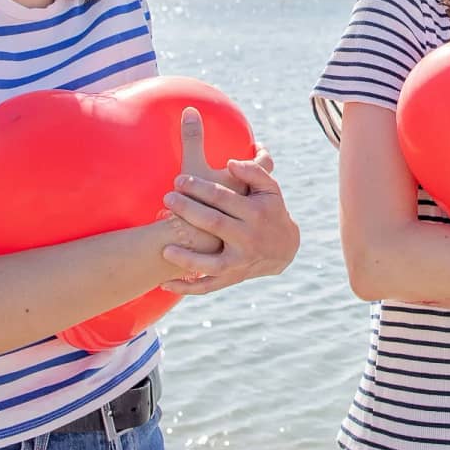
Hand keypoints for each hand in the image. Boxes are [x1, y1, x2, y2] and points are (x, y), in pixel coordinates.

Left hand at [154, 113, 300, 295]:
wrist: (284, 249)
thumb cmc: (270, 211)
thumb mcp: (270, 189)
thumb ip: (253, 172)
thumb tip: (230, 162)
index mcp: (255, 213)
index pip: (223, 197)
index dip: (200, 187)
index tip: (179, 179)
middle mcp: (247, 238)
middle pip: (213, 224)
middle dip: (188, 211)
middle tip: (167, 198)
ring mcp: (239, 261)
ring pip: (210, 263)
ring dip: (187, 258)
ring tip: (165, 248)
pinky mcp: (231, 277)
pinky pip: (206, 286)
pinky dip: (186, 287)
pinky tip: (165, 284)